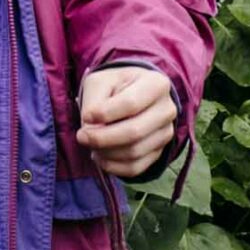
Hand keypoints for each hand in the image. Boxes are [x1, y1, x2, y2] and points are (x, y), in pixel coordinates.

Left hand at [77, 66, 176, 180]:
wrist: (132, 96)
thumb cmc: (114, 87)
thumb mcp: (100, 82)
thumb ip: (94, 102)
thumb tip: (91, 130)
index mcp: (157, 85)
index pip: (131, 104)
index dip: (105, 114)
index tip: (86, 116)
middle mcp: (167, 110)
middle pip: (134, 132)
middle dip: (102, 138)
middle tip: (81, 136)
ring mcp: (166, 133)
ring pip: (134, 152)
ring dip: (105, 153)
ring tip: (90, 144)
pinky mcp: (159, 152)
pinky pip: (135, 167)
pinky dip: (113, 166)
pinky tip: (100, 157)